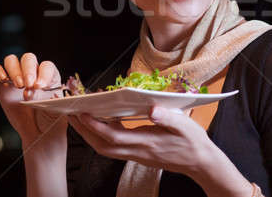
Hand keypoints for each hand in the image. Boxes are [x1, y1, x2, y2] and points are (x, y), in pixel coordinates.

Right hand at [0, 52, 67, 147]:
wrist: (38, 134)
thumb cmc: (51, 121)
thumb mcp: (58, 112)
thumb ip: (53, 102)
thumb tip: (47, 93)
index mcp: (50, 77)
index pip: (46, 66)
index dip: (43, 73)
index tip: (40, 87)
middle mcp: (33, 74)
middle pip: (28, 59)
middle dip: (28, 70)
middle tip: (28, 85)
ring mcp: (17, 78)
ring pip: (12, 60)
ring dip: (14, 70)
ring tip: (18, 86)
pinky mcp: (3, 85)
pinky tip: (4, 81)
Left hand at [67, 106, 214, 176]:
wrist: (201, 163)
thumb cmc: (193, 142)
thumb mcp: (184, 125)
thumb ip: (167, 117)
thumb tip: (152, 109)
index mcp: (146, 143)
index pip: (114, 136)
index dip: (95, 126)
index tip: (82, 113)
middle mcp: (137, 152)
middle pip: (102, 146)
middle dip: (84, 131)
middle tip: (70, 114)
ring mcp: (137, 155)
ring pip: (106, 149)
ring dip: (90, 135)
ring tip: (79, 119)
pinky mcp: (138, 155)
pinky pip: (113, 148)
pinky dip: (102, 137)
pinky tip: (101, 124)